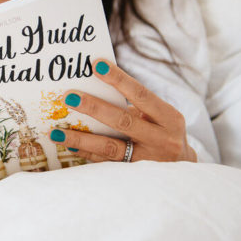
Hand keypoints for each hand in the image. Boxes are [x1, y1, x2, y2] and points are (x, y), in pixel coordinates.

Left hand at [50, 59, 196, 162]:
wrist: (183, 170)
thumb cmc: (162, 133)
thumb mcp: (159, 117)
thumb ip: (134, 106)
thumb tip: (92, 90)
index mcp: (169, 118)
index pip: (142, 94)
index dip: (119, 80)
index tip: (96, 65)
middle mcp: (163, 140)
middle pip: (123, 121)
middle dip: (94, 108)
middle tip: (69, 97)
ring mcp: (149, 161)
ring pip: (111, 147)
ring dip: (81, 139)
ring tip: (56, 132)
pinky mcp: (135, 175)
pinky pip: (106, 163)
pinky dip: (87, 153)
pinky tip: (69, 146)